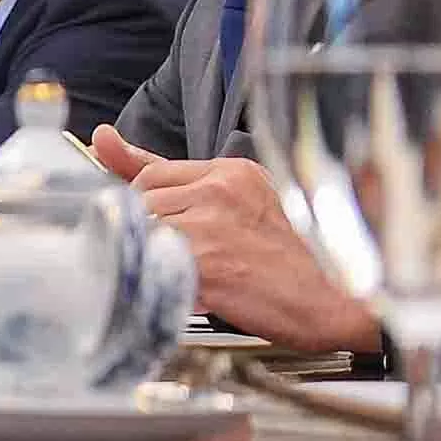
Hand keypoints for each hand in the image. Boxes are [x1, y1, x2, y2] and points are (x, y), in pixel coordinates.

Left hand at [90, 129, 378, 354]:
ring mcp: (211, 228)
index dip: (147, 207)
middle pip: (139, 206)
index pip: (149, 176)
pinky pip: (155, 273)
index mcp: (230, 172)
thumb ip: (167, 173)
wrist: (341, 302)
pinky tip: (193, 294)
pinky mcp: (207, 268)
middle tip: (183, 259)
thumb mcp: (240, 200)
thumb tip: (100, 138)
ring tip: (194, 276)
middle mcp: (218, 192)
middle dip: (148, 235)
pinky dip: (165, 288)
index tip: (159, 227)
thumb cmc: (295, 258)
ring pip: (141, 239)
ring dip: (154, 262)